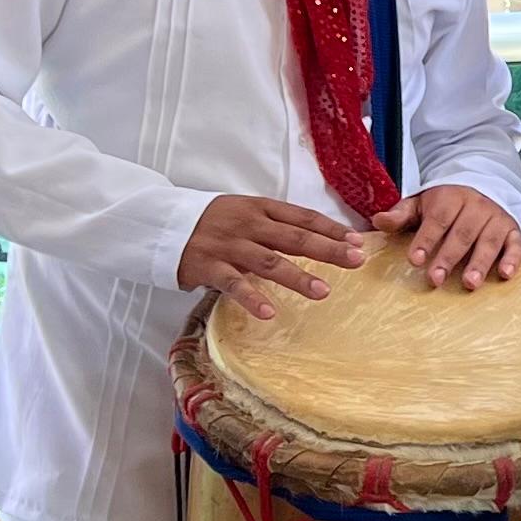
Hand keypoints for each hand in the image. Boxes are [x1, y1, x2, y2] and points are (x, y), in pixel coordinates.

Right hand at [176, 194, 368, 320]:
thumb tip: (318, 240)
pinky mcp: (208, 267)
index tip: (358, 241)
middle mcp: (247, 224)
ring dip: (297, 277)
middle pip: (294, 237)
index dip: (331, 229)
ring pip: (268, 261)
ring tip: (323, 292)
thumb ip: (275, 225)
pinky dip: (252, 298)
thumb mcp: (244, 213)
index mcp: (259, 208)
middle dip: (327, 249)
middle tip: (356, 261)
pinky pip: (234, 285)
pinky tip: (269, 313)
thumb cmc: (211, 222)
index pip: (302, 217)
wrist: (162, 223)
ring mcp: (228, 245)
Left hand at [368, 184, 520, 290]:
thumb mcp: (421, 203)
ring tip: (469, 284)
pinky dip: (512, 259)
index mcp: (450, 198)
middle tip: (436, 279)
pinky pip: (515, 244)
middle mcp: (476, 206)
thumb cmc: (446, 202)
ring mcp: (496, 218)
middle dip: (448, 257)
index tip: (414, 259)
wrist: (483, 184)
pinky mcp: (512, 230)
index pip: (437, 220)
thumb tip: (378, 221)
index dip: (426, 240)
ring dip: (479, 262)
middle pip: (462, 233)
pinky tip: (505, 275)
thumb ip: (401, 214)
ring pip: (488, 241)